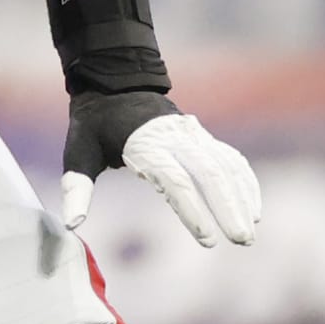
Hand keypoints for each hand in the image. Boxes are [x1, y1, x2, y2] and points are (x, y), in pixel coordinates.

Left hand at [60, 90, 259, 249]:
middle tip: (241, 241)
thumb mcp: (78, 150)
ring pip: (226, 166)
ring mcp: (192, 136)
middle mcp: (175, 139)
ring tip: (250, 233)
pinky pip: (231, 159)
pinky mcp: (201, 137)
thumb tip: (71, 225)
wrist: (115, 82)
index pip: (175, 181)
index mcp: (144, 145)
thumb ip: (77, 189)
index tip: (207, 240)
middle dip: (228, 208)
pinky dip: (245, 183)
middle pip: (210, 174)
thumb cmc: (95, 123)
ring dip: (242, 199)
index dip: (193, 211)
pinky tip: (253, 210)